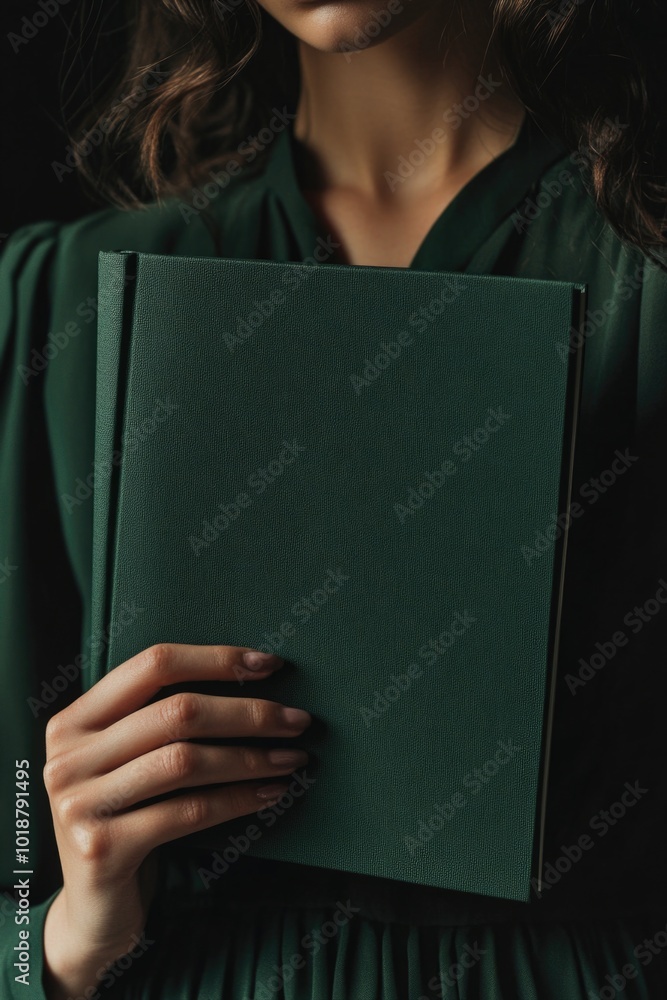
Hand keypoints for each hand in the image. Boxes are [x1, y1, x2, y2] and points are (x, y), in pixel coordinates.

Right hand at [41, 643, 310, 998]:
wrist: (92, 913)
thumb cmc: (127, 820)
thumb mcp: (127, 762)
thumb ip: (158, 721)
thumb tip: (254, 675)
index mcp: (74, 720)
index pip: (153, 664)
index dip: (216, 659)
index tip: (270, 665)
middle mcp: (67, 756)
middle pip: (177, 712)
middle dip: (249, 712)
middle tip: (298, 720)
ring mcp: (79, 803)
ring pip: (187, 761)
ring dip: (251, 757)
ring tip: (292, 758)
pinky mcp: (102, 849)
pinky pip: (189, 812)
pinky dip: (238, 799)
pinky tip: (270, 794)